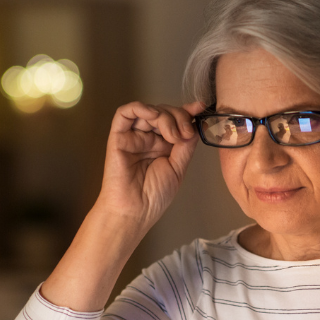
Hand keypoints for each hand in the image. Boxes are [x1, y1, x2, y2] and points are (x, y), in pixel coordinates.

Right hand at [95, 101, 204, 230]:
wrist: (135, 211)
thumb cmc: (154, 196)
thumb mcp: (178, 167)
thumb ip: (186, 145)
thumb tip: (195, 123)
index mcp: (163, 145)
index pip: (175, 120)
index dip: (187, 112)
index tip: (200, 108)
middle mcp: (148, 138)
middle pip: (164, 112)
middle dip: (179, 117)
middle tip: (186, 134)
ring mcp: (134, 136)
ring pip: (149, 110)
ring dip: (165, 116)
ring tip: (174, 135)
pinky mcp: (118, 136)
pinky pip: (125, 113)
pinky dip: (141, 108)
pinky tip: (153, 116)